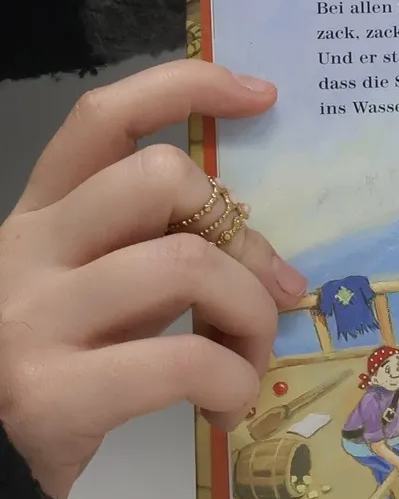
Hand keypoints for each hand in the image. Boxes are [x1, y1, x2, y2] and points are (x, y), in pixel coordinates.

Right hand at [0, 62, 307, 498]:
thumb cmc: (53, 381)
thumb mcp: (94, 299)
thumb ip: (152, 255)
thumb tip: (266, 254)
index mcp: (38, 219)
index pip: (102, 119)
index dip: (186, 86)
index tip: (262, 94)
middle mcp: (24, 253)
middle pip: (161, 178)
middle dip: (245, 238)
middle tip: (273, 296)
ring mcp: (31, 319)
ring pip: (189, 265)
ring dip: (252, 319)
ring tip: (248, 364)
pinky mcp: (49, 393)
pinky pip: (187, 361)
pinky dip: (234, 384)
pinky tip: (226, 411)